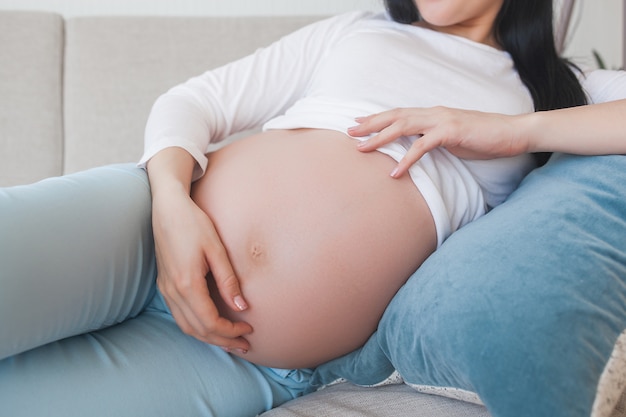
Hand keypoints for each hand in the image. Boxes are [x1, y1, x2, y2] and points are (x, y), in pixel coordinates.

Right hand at [150, 158, 251, 352]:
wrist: (167, 208)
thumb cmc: (194, 224)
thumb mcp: (216, 249)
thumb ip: (229, 280)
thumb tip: (242, 307)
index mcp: (187, 284)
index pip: (210, 322)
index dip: (230, 331)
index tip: (249, 329)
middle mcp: (173, 291)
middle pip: (198, 330)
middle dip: (222, 341)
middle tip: (244, 346)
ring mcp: (166, 289)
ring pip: (186, 326)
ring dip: (208, 337)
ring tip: (230, 341)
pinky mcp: (164, 284)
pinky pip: (179, 315)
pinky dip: (196, 326)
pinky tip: (210, 325)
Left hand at [349, 107, 528, 177]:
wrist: (513, 133)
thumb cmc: (484, 138)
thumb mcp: (454, 139)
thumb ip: (434, 140)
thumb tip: (418, 148)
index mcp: (434, 114)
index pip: (400, 113)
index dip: (378, 118)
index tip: (358, 123)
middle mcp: (434, 113)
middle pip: (395, 116)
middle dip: (370, 124)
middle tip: (349, 132)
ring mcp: (441, 121)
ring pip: (403, 126)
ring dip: (380, 137)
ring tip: (361, 148)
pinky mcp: (451, 132)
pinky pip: (422, 147)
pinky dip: (406, 159)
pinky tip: (394, 172)